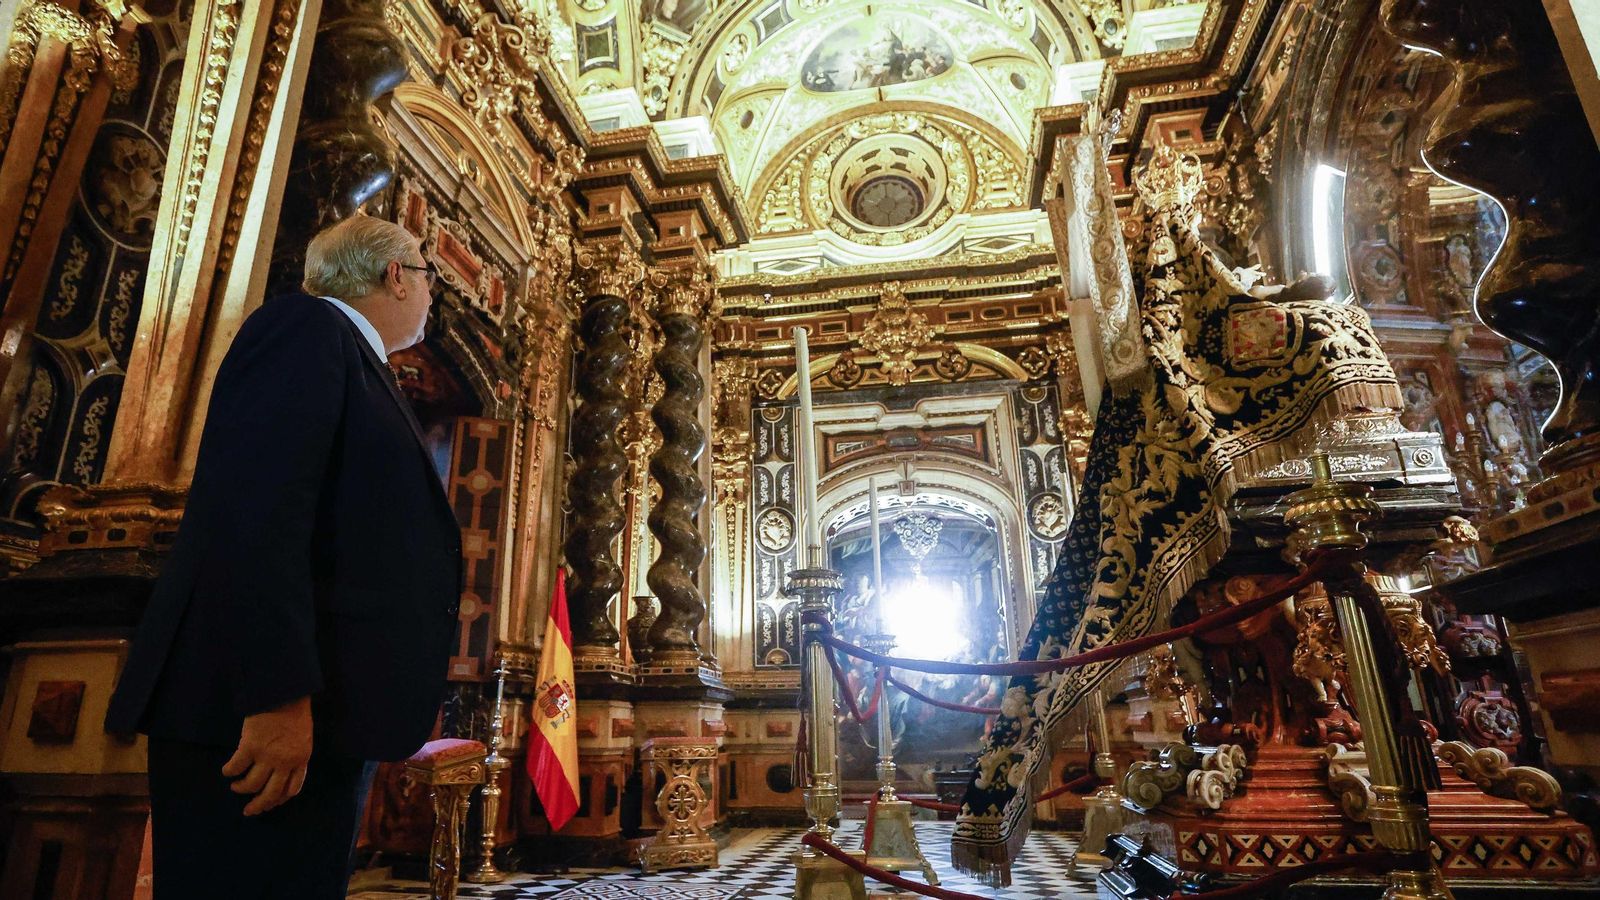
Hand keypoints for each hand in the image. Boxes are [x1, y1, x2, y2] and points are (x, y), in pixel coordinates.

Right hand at [222, 695, 312, 815]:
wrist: (284, 692)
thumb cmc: (295, 710)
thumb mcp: (303, 736)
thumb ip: (295, 754)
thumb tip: (281, 770)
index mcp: (301, 758)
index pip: (292, 789)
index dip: (279, 799)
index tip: (270, 803)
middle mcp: (285, 761)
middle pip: (271, 794)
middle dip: (259, 805)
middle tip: (249, 811)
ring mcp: (267, 756)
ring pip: (252, 784)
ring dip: (241, 788)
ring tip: (235, 787)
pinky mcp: (250, 747)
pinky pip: (236, 767)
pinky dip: (229, 771)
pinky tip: (226, 771)